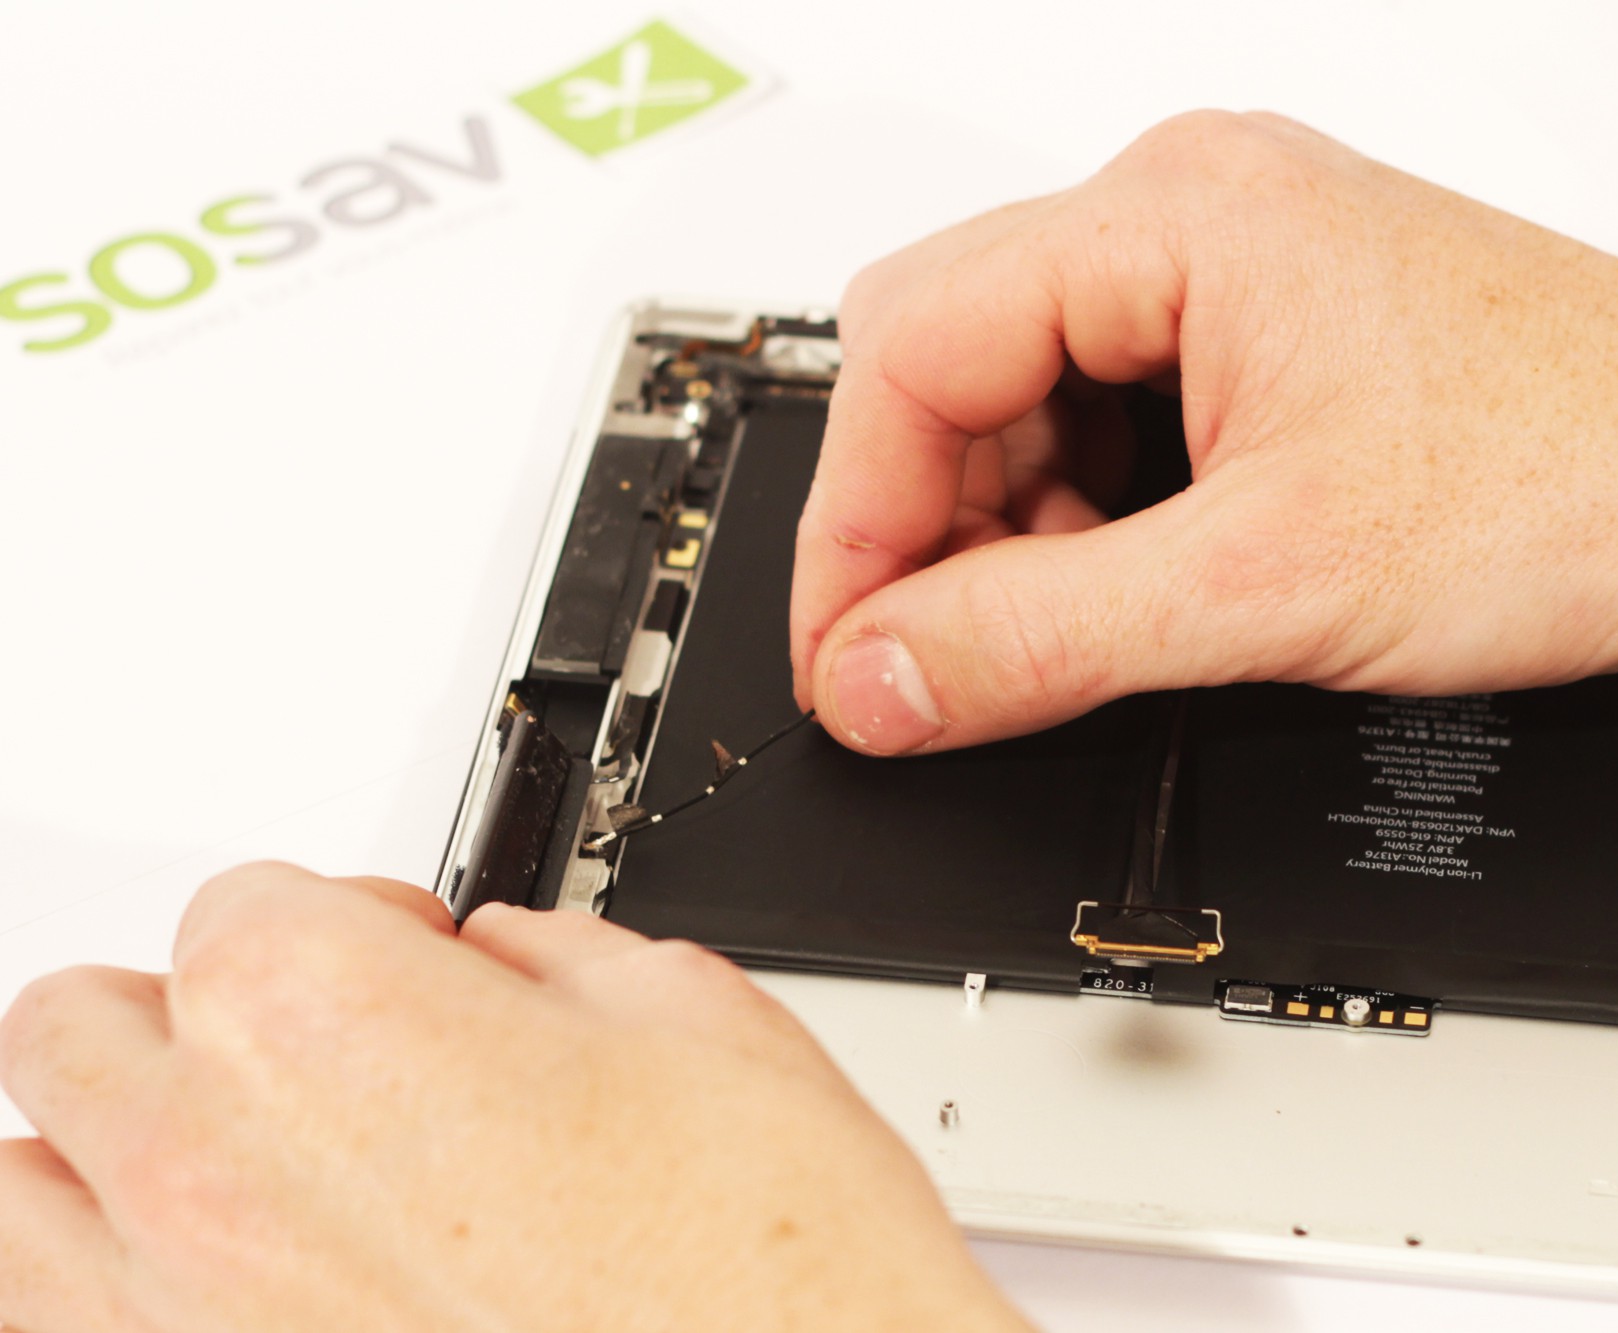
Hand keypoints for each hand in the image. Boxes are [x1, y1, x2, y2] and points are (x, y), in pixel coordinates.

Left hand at [0, 863, 1026, 1332]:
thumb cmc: (764, 1260)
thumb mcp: (691, 1013)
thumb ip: (550, 963)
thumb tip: (508, 971)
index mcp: (317, 1011)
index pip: (243, 904)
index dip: (350, 925)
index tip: (414, 964)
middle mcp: (211, 1165)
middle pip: (86, 1026)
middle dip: (197, 1015)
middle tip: (316, 1049)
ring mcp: (185, 1319)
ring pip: (22, 1191)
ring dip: (103, 1155)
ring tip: (227, 1166)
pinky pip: (65, 1329)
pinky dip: (111, 1295)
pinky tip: (213, 1289)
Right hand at [791, 110, 1617, 753]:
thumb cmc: (1586, 474)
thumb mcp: (1268, 587)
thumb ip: (1038, 640)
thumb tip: (877, 681)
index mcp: (1175, 212)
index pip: (908, 349)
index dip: (858, 523)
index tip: (850, 657)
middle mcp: (1194, 215)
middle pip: (951, 369)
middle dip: (933, 532)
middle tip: (937, 669)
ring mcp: (1235, 276)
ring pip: (1028, 406)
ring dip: (1018, 539)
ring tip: (1078, 640)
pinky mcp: (1271, 343)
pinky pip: (1111, 426)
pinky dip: (1093, 529)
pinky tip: (1136, 602)